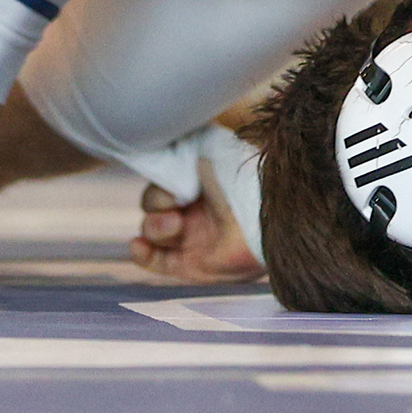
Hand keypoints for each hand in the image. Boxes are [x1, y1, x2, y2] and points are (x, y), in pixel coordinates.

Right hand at [128, 157, 264, 284]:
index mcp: (197, 185)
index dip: (160, 179)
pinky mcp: (187, 263)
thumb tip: (179, 149)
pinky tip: (140, 246)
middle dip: (157, 202)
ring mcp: (187, 237)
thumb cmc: (250, 192)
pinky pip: (154, 260)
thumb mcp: (225, 166)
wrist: (271, 226)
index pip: (163, 179)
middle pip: (151, 204)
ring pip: (150, 230)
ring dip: (154, 226)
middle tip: (176, 203)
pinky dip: (141, 253)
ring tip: (174, 225)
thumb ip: (199, 158)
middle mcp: (189, 210)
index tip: (171, 179)